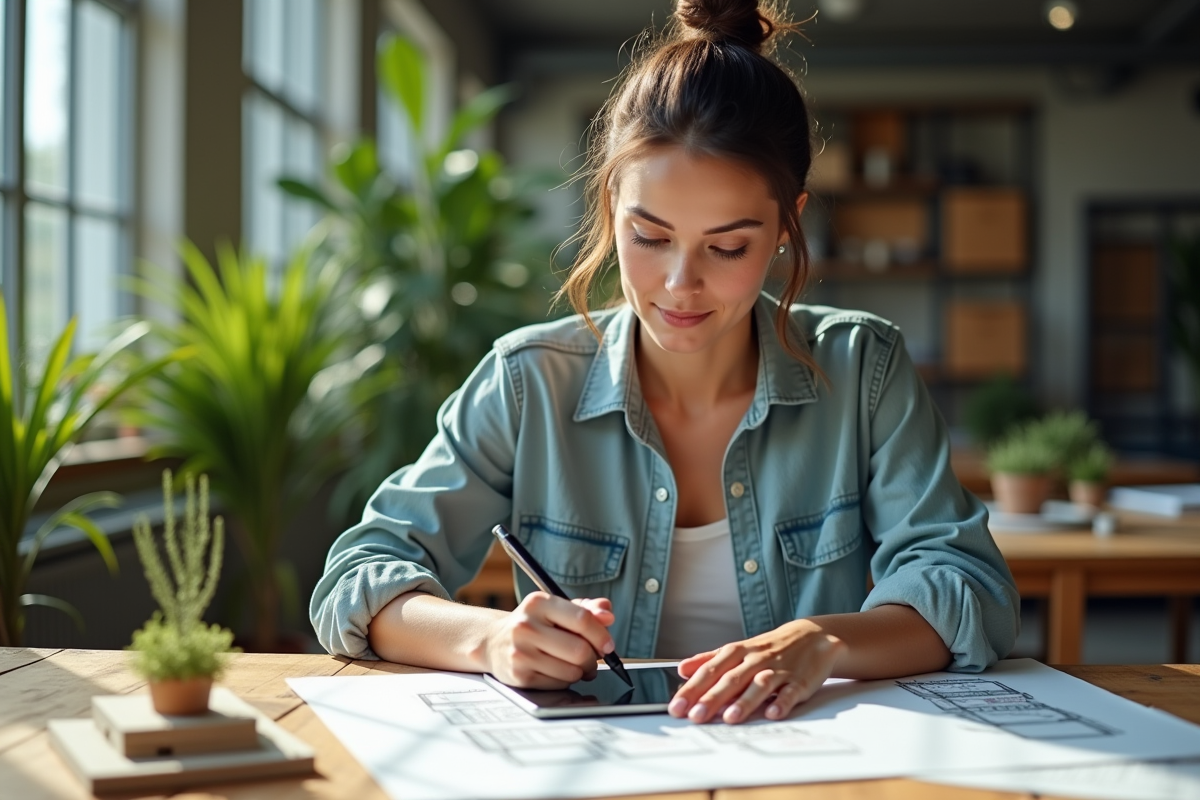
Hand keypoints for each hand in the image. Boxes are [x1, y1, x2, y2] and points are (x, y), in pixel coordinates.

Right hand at [483, 593, 615, 688]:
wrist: (493, 641)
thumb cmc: (533, 624)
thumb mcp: (556, 609)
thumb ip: (586, 609)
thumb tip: (607, 614)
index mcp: (539, 603)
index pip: (582, 619)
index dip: (601, 634)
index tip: (608, 644)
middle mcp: (526, 626)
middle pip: (579, 650)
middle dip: (593, 658)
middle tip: (592, 658)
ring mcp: (521, 652)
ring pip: (571, 671)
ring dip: (580, 671)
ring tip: (574, 664)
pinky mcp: (519, 676)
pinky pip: (559, 684)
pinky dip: (565, 680)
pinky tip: (557, 671)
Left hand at [668, 619, 845, 723]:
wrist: (812, 635)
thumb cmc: (769, 648)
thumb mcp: (738, 649)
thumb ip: (709, 660)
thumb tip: (681, 669)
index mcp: (737, 653)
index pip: (710, 671)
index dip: (692, 689)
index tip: (676, 707)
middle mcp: (755, 661)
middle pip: (731, 679)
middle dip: (712, 698)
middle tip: (695, 716)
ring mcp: (778, 671)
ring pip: (759, 685)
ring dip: (745, 701)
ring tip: (730, 718)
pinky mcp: (800, 681)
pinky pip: (790, 692)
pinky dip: (782, 702)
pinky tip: (773, 713)